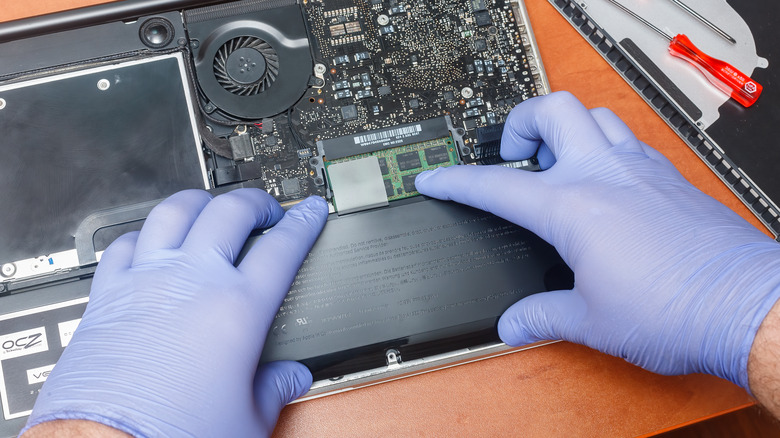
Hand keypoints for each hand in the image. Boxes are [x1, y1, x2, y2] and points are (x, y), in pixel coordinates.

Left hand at [23, 189, 327, 436]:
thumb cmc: (173, 435)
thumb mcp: (248, 420)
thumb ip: (276, 389)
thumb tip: (290, 380)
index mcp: (237, 309)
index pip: (283, 246)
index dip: (303, 222)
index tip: (308, 211)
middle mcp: (192, 282)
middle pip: (231, 212)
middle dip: (256, 201)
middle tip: (266, 209)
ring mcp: (147, 282)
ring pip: (175, 211)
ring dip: (201, 203)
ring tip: (212, 208)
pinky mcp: (108, 295)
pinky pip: (125, 243)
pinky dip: (145, 233)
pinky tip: (152, 241)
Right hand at [415, 91, 779, 388]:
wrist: (747, 307)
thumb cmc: (676, 309)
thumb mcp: (591, 321)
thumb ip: (542, 316)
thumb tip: (514, 323)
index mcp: (573, 207)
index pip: (496, 186)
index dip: (456, 181)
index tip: (434, 178)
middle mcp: (606, 175)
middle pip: (552, 109)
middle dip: (520, 122)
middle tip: (513, 156)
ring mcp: (642, 170)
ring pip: (595, 115)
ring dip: (566, 128)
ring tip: (555, 163)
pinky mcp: (670, 178)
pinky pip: (629, 140)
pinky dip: (604, 148)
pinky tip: (604, 184)